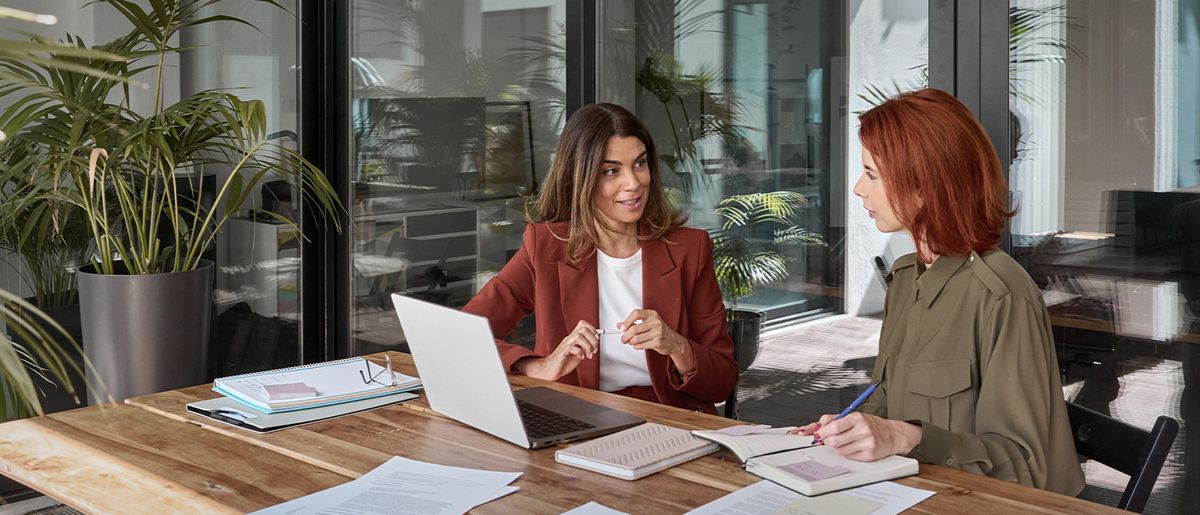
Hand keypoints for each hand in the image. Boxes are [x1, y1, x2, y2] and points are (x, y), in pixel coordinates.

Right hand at [515, 320, 598, 380]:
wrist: (551, 369)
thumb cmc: (564, 361)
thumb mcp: (580, 352)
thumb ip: (586, 346)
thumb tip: (596, 339)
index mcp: (574, 337)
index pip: (583, 324)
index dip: (593, 330)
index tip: (595, 341)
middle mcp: (569, 338)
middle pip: (583, 329)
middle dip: (593, 340)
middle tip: (593, 350)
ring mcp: (565, 344)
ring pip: (579, 336)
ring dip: (588, 346)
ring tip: (588, 355)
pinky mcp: (562, 352)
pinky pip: (571, 347)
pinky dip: (579, 352)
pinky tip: (580, 357)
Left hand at [620, 309, 694, 375]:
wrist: (674, 341)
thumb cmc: (659, 331)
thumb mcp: (647, 323)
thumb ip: (633, 323)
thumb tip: (619, 325)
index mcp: (652, 314)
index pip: (636, 314)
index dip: (627, 321)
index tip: (622, 328)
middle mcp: (656, 322)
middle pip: (634, 329)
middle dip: (625, 336)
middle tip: (623, 339)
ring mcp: (658, 332)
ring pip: (636, 339)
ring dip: (631, 342)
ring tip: (631, 342)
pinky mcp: (658, 342)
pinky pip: (641, 345)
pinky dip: (637, 347)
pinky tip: (639, 345)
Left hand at [793, 413, 921, 461]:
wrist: (892, 434)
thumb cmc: (870, 425)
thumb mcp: (853, 416)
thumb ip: (833, 419)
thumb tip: (816, 427)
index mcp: (857, 418)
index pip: (834, 426)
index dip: (822, 432)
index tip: (819, 434)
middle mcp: (863, 430)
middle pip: (835, 440)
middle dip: (827, 441)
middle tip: (828, 440)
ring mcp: (867, 444)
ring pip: (840, 450)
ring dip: (837, 447)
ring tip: (843, 442)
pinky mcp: (869, 455)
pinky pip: (849, 457)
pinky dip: (847, 453)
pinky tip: (853, 447)